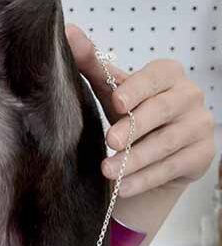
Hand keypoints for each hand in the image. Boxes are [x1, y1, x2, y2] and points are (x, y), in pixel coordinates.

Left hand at [65, 24, 216, 198]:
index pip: (155, 76)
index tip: (117, 102)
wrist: (153, 154)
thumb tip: (69, 33)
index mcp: (168, 75)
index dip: (137, 89)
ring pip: (166, 143)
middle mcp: (189, 96)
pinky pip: (171, 167)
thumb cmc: (130, 114)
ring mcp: (199, 125)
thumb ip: (91, 64)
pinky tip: (124, 186)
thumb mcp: (110, 91)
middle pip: (162, 110)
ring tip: (108, 171)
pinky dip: (145, 179)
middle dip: (134, 127)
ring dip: (135, 159)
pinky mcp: (201, 154)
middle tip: (110, 141)